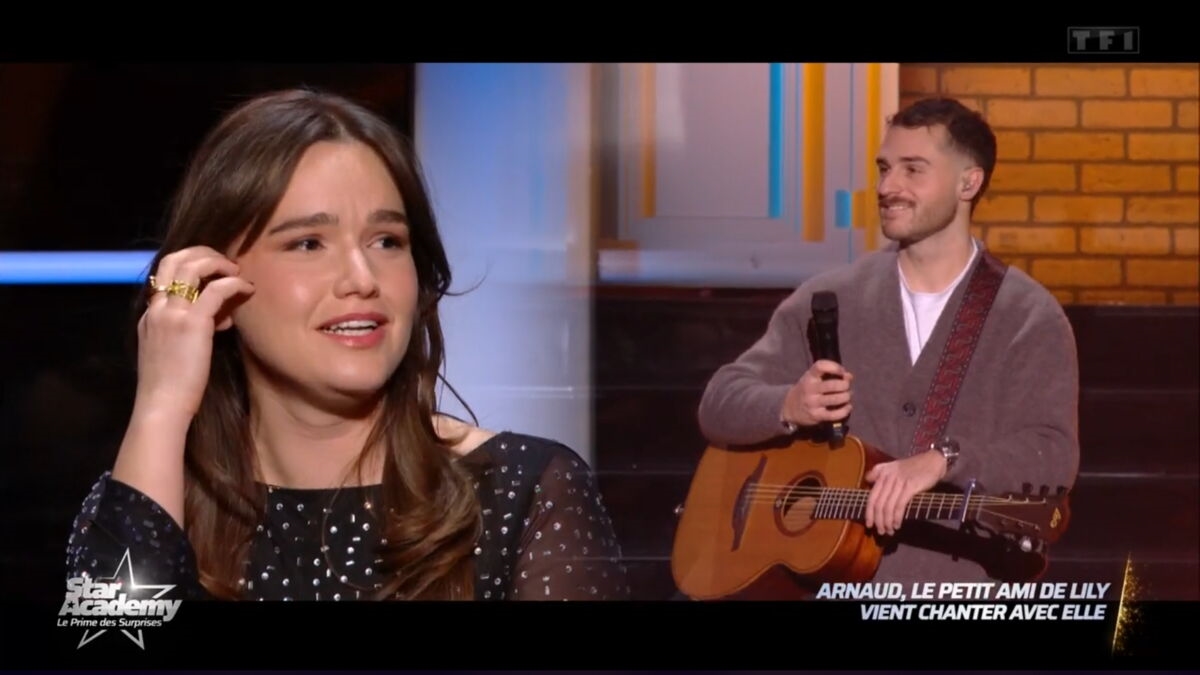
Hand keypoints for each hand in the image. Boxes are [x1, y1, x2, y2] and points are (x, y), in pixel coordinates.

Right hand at [135, 246, 254, 419]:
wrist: (161, 406)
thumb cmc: (172, 388)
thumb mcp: (174, 351)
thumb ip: (190, 331)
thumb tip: (220, 319)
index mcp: (150, 315)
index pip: (165, 274)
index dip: (191, 269)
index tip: (214, 279)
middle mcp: (157, 308)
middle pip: (173, 259)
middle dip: (202, 253)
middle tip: (226, 264)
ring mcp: (172, 313)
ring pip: (191, 266)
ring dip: (218, 262)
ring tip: (237, 272)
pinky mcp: (192, 323)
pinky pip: (216, 290)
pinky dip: (234, 284)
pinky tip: (248, 289)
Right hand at [780, 360, 853, 427]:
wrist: (790, 408)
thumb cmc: (807, 390)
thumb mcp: (814, 378)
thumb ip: (831, 374)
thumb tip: (849, 376)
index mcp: (809, 376)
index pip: (820, 366)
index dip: (835, 367)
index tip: (842, 372)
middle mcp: (810, 389)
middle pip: (832, 385)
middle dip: (845, 385)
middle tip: (847, 386)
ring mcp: (812, 403)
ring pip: (836, 399)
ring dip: (846, 397)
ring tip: (848, 396)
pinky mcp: (816, 415)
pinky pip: (834, 414)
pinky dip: (845, 410)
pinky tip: (848, 407)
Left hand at [863, 450, 947, 534]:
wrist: (933, 460)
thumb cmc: (913, 466)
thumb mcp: (893, 466)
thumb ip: (879, 472)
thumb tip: (867, 479)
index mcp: (882, 473)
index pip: (871, 497)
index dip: (869, 513)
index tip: (869, 524)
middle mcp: (888, 477)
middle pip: (878, 504)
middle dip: (878, 521)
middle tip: (880, 531)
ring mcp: (899, 482)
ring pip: (888, 507)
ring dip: (887, 522)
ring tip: (889, 531)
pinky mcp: (910, 486)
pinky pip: (899, 505)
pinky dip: (896, 517)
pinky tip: (897, 524)